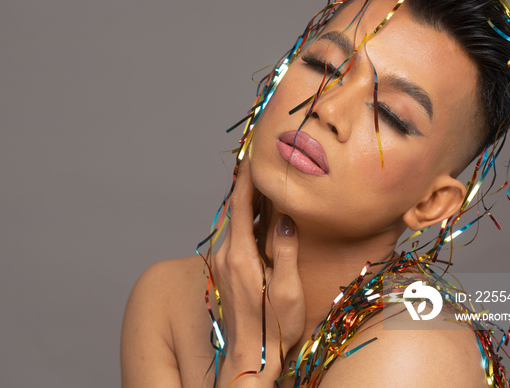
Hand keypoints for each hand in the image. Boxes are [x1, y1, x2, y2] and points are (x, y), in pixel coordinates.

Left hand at [213, 157, 304, 384]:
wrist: (249, 356)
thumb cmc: (272, 328)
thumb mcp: (287, 291)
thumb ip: (285, 252)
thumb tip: (285, 218)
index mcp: (240, 255)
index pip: (240, 205)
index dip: (247, 177)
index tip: (254, 154)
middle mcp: (225, 254)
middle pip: (235, 208)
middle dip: (248, 183)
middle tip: (263, 160)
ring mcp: (221, 262)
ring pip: (233, 221)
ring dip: (247, 201)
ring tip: (265, 182)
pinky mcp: (224, 269)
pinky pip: (233, 234)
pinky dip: (245, 218)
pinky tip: (260, 216)